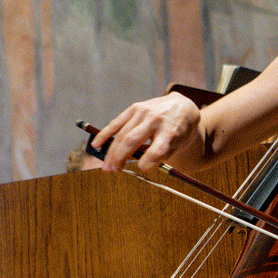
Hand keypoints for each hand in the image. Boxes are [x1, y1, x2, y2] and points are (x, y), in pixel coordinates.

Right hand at [89, 91, 205, 173]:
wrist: (182, 105)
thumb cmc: (180, 130)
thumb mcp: (179, 145)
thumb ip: (161, 156)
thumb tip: (142, 166)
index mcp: (170, 130)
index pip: (156, 150)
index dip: (147, 163)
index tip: (142, 169)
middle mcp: (155, 119)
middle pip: (132, 140)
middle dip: (120, 158)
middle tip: (114, 171)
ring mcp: (143, 112)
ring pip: (122, 134)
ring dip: (111, 152)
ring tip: (107, 166)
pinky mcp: (134, 108)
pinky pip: (117, 123)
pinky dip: (105, 134)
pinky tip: (96, 144)